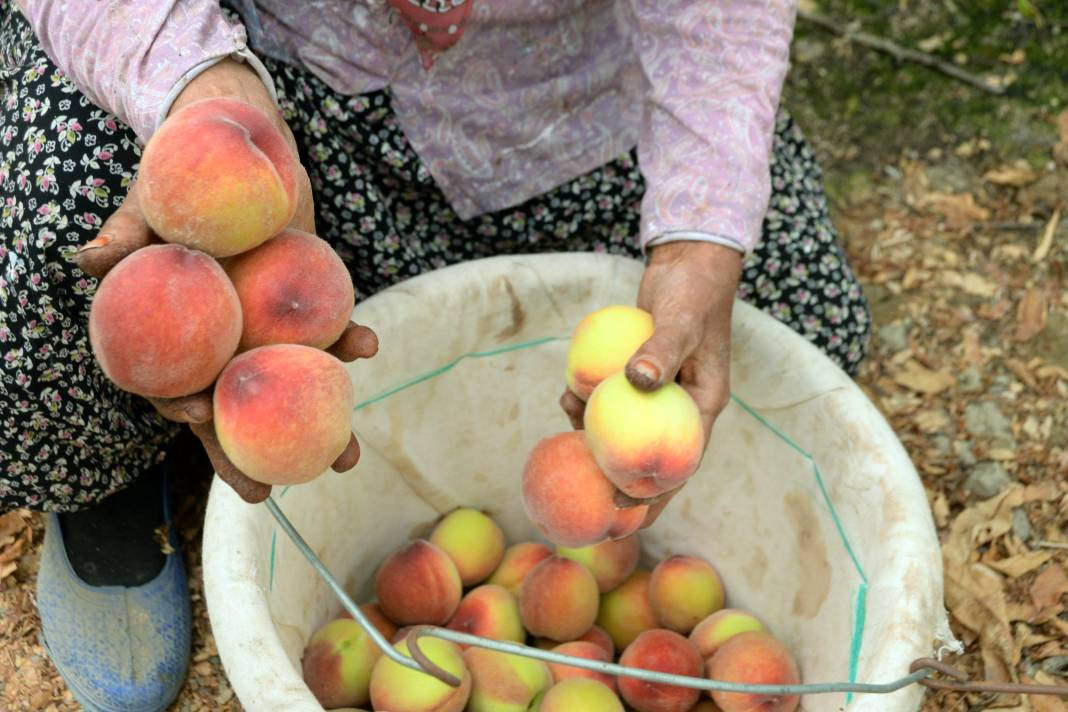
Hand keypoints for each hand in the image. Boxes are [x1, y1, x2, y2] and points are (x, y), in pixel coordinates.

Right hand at [75, 58, 371, 503]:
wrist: (242, 150)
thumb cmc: (182, 184)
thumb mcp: (148, 207)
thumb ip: (124, 236)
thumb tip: (89, 258)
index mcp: (183, 339)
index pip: (176, 388)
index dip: (183, 411)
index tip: (195, 419)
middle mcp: (229, 345)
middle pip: (239, 412)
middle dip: (254, 455)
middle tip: (275, 491)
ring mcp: (272, 332)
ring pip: (293, 389)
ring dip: (321, 424)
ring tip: (349, 457)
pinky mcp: (311, 308)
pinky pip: (331, 334)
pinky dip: (350, 342)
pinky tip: (369, 347)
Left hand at [561, 240, 742, 525]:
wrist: (688, 263)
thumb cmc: (692, 292)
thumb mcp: (680, 321)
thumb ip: (660, 351)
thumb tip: (636, 381)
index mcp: (703, 405)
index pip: (680, 462)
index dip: (654, 493)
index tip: (624, 510)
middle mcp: (681, 405)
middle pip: (649, 455)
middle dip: (619, 479)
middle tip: (584, 497)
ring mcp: (659, 391)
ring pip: (625, 427)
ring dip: (597, 433)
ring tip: (568, 423)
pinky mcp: (639, 376)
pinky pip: (613, 399)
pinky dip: (591, 402)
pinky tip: (568, 396)